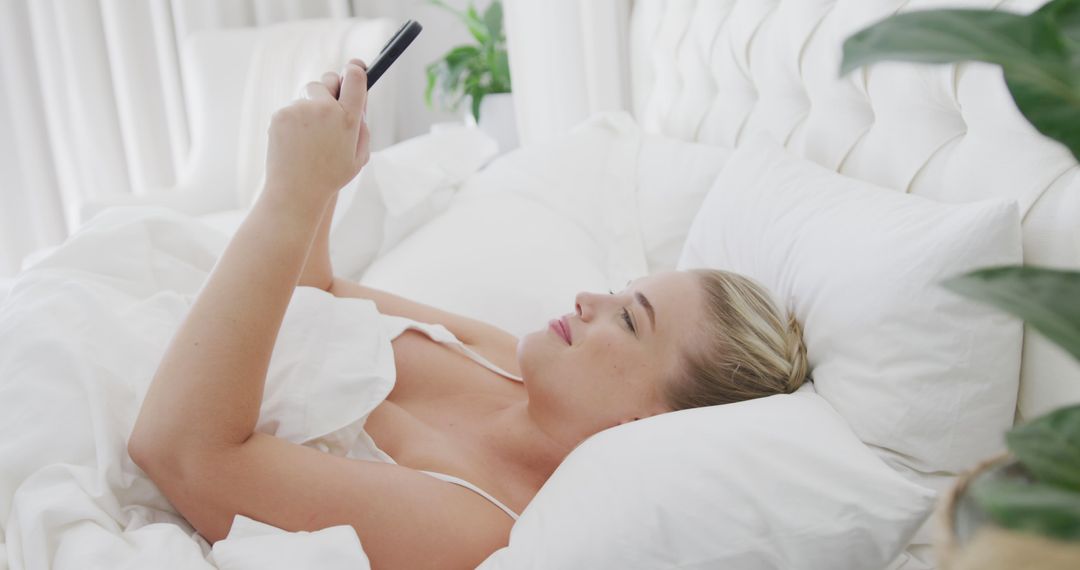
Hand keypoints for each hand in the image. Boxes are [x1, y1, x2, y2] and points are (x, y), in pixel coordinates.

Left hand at [262, 59, 371, 204]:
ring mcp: (300, 110)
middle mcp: (324, 109)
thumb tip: (360, 101)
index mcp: (348, 119)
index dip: (355, 70)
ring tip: (310, 137)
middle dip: (330, 89)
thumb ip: (362, 127)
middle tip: (329, 107)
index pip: (354, 77)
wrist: (296, 191)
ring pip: (307, 94)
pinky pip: (291, 108)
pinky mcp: (281, 114)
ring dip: (310, 107)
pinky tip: (296, 142)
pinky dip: (294, 120)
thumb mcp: (359, 156)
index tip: (355, 69)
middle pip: (328, 79)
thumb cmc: (331, 176)